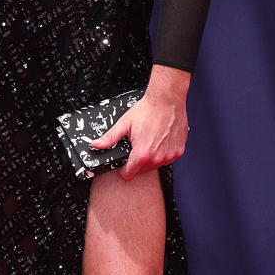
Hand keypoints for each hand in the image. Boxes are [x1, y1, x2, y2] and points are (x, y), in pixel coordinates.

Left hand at [90, 64, 190, 179]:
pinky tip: (159, 141)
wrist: (167, 100)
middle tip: (136, 147)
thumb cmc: (148, 110)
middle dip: (137, 162)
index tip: (123, 166)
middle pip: (142, 171)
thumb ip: (110, 138)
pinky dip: (162, 154)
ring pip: (155, 166)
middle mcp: (157, 158)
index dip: (123, 170)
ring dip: (150, 159)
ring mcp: (169, 155)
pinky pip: (167, 159)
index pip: (129, 174)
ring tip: (149, 142)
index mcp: (142, 153)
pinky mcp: (178, 151)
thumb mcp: (124, 124)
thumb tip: (96, 144)